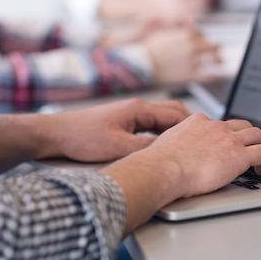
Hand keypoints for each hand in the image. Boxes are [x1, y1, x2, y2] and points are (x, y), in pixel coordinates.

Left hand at [41, 99, 190, 161]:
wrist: (55, 134)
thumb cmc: (81, 137)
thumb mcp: (119, 147)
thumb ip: (146, 148)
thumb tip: (169, 152)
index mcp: (138, 109)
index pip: (176, 114)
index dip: (193, 126)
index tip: (205, 136)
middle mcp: (136, 107)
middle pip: (173, 112)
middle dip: (190, 125)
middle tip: (203, 138)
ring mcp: (129, 113)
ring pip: (162, 118)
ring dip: (177, 128)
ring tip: (189, 142)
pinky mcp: (122, 121)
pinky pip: (151, 124)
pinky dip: (163, 131)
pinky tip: (165, 144)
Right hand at [143, 27, 222, 87]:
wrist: (141, 64)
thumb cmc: (149, 49)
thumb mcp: (163, 31)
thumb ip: (178, 26)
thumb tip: (188, 23)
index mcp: (186, 34)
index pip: (203, 34)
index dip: (204, 39)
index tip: (205, 43)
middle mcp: (192, 46)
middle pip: (213, 46)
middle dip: (215, 49)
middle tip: (217, 53)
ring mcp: (193, 60)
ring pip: (214, 59)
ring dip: (218, 60)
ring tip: (218, 62)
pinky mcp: (191, 75)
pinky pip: (210, 75)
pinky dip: (217, 76)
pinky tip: (219, 76)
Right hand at [146, 114, 260, 197]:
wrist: (164, 169)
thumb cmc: (160, 163)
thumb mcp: (166, 143)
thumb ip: (176, 143)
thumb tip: (172, 153)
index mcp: (198, 122)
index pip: (219, 124)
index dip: (225, 135)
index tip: (226, 145)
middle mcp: (216, 127)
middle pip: (242, 125)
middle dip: (247, 137)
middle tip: (248, 150)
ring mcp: (229, 139)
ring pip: (257, 135)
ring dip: (260, 147)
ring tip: (259, 162)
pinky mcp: (239, 155)